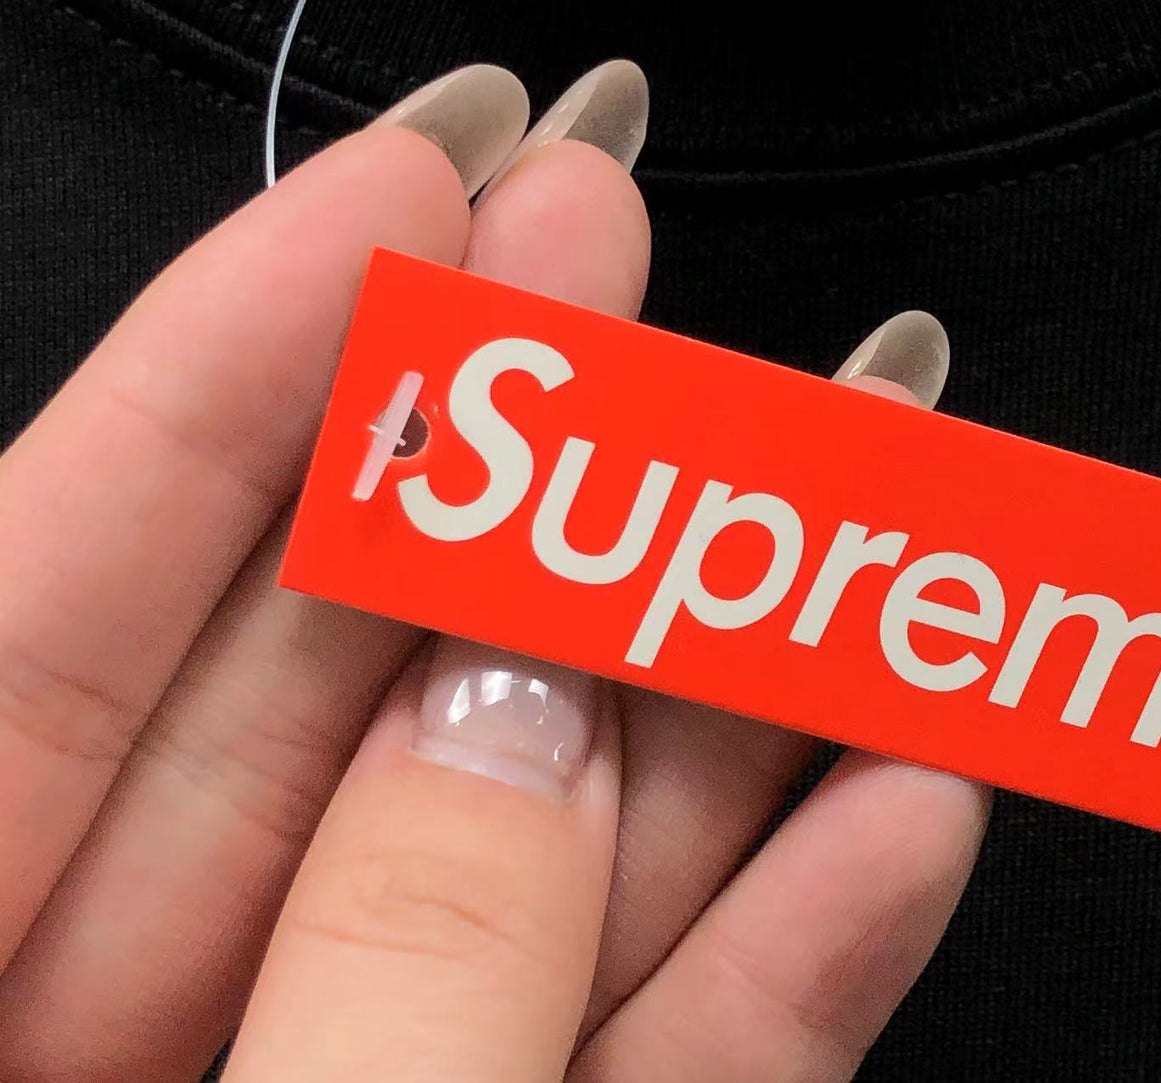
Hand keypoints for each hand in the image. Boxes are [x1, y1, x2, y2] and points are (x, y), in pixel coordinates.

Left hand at [0, 62, 989, 1081]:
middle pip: (335, 713)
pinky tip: (898, 816)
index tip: (413, 185)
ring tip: (860, 511)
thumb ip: (383, 970)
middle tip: (635, 277)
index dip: (234, 382)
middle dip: (512, 489)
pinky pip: (646, 1078)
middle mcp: (127, 1049)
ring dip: (718, 712)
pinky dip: (779, 972)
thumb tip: (533, 727)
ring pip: (541, 882)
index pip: (54, 622)